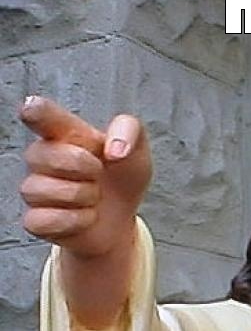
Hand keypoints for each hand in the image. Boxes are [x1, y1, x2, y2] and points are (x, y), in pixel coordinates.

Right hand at [19, 96, 151, 257]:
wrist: (122, 218)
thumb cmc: (121, 178)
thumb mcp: (137, 149)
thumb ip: (129, 130)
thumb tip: (115, 149)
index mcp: (65, 133)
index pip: (40, 114)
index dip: (35, 112)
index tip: (33, 110)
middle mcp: (44, 157)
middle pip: (43, 154)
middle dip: (83, 166)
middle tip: (99, 173)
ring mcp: (36, 189)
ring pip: (43, 190)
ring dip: (82, 196)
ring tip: (93, 196)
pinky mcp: (37, 219)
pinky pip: (45, 219)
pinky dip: (75, 220)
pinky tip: (86, 215)